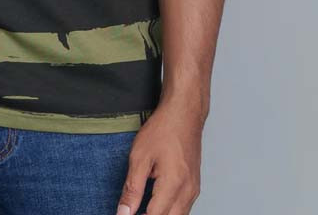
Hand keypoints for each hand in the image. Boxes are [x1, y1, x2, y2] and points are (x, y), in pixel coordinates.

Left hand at [115, 99, 203, 214]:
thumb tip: (123, 213)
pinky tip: (156, 205)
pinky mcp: (194, 186)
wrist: (184, 113)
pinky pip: (183, 209)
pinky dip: (170, 211)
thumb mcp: (139, 157)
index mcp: (173, 184)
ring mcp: (194, 190)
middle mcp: (188, 191)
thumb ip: (132, 189)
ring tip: (141, 209)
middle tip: (133, 211)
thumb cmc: (162, 129)